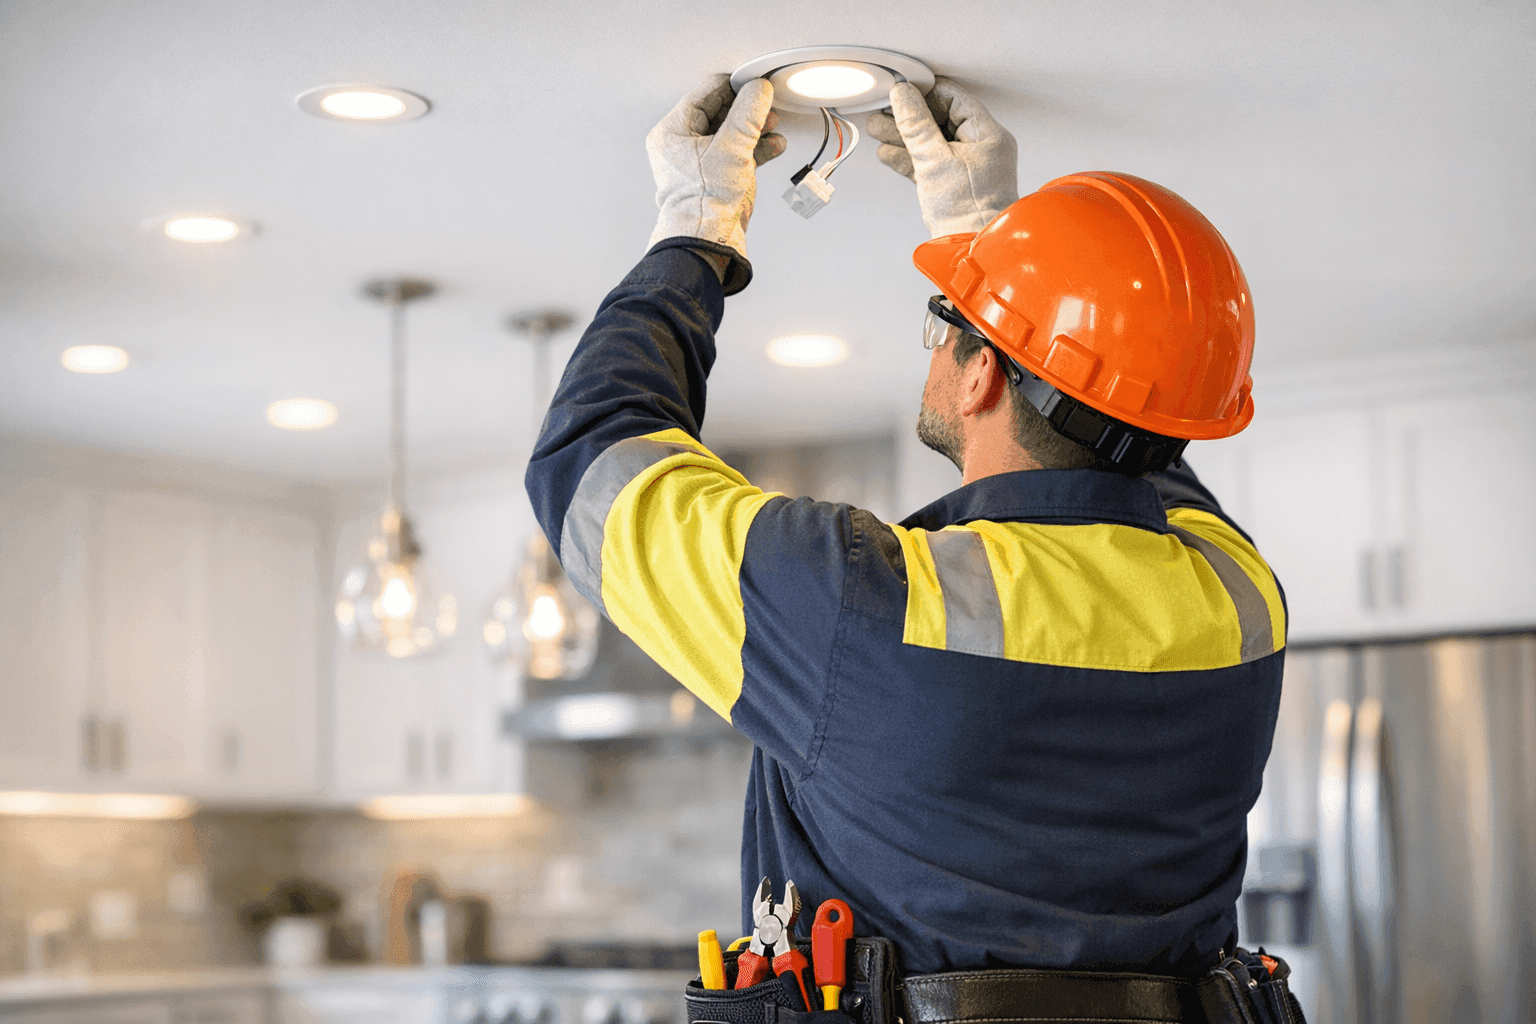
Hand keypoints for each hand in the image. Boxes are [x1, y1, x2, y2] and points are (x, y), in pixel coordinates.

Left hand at [647, 75, 786, 259]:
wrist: (707, 240)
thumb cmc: (704, 202)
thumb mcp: (730, 148)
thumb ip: (748, 114)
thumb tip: (759, 90)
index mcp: (673, 131)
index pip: (706, 93)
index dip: (733, 87)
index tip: (755, 83)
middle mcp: (684, 144)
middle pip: (721, 111)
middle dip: (747, 109)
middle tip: (766, 105)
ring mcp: (701, 162)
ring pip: (732, 132)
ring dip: (756, 128)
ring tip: (772, 125)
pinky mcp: (718, 177)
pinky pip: (739, 153)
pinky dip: (757, 148)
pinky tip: (774, 145)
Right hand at [866, 78, 1017, 237]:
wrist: (969, 249)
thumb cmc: (969, 212)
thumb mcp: (936, 160)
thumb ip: (916, 125)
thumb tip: (902, 95)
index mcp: (987, 135)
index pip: (954, 100)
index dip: (926, 93)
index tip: (902, 91)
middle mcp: (979, 148)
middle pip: (939, 119)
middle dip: (909, 117)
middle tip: (884, 110)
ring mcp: (965, 167)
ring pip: (930, 142)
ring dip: (903, 136)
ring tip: (878, 129)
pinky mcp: (950, 184)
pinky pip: (927, 162)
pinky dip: (908, 157)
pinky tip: (888, 153)